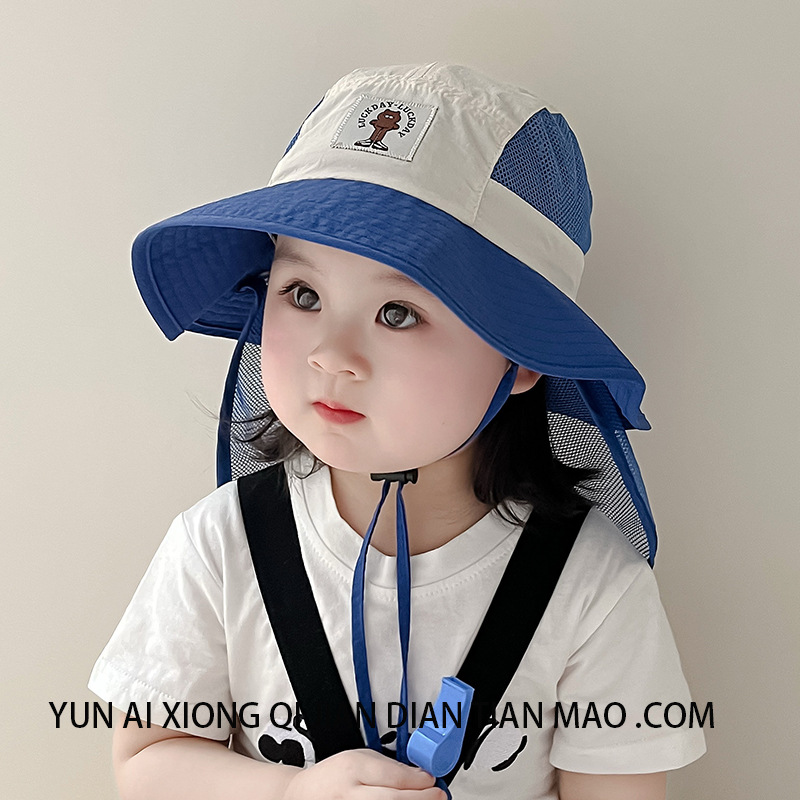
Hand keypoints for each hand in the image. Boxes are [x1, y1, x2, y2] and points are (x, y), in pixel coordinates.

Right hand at [282, 748, 445, 799]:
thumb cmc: (334, 776)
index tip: (433, 781)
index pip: (392, 777)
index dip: (418, 782)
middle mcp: (349, 795)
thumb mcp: (360, 758)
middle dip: (421, 799)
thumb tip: (421, 775)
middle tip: (439, 796)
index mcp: (352, 769)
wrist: (304, 795)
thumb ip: (390, 766)